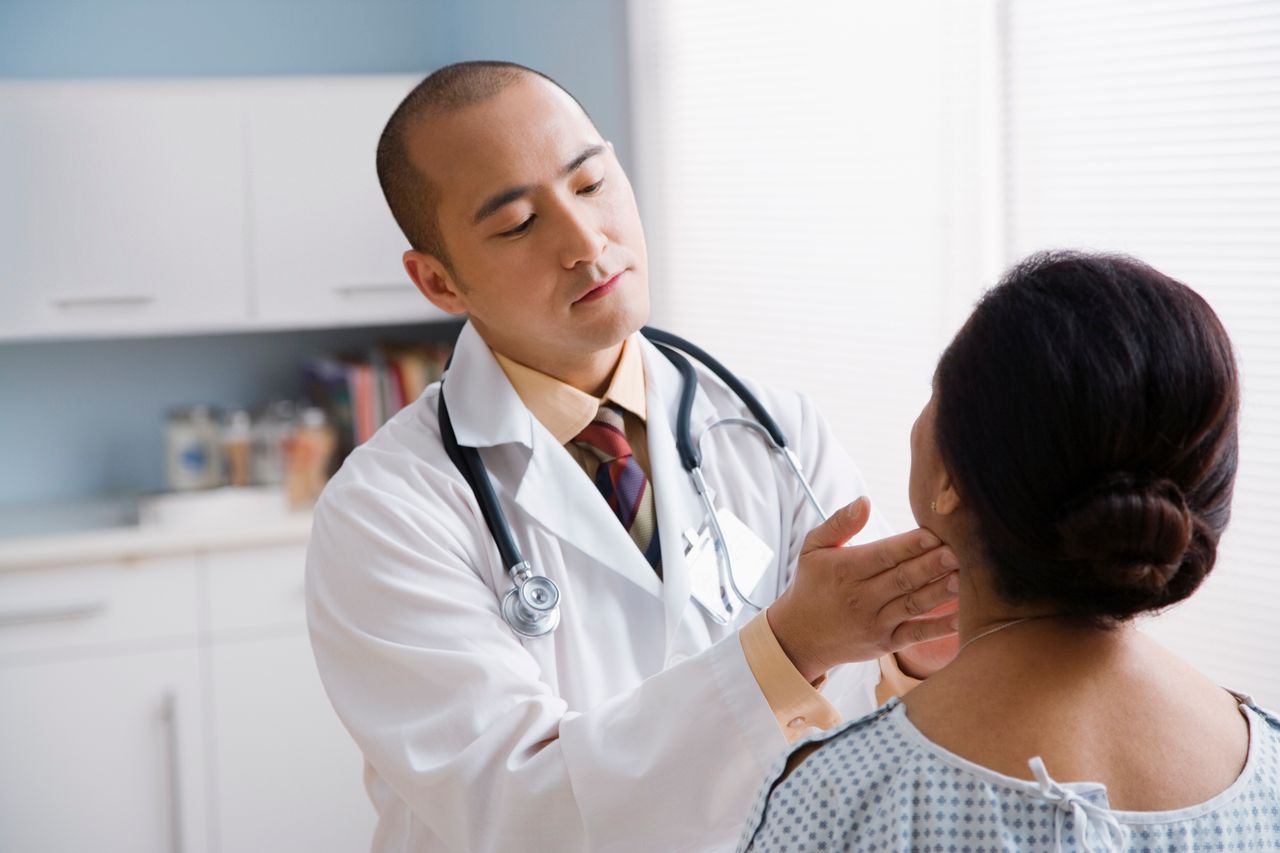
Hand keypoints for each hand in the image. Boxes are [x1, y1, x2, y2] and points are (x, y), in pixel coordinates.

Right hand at [766, 497, 959, 681]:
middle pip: (903, 578)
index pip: (883, 555)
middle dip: (932, 565)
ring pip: (912, 605)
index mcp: (846, 570)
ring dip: (939, 592)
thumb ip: (839, 523)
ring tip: (963, 578)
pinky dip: (938, 628)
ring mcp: (875, 622)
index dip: (910, 544)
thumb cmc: (811, 584)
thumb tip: (864, 501)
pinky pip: (915, 635)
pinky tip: (960, 618)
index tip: (935, 533)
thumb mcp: (813, 548)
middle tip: (959, 552)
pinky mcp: (885, 643)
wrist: (799, 636)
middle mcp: (861, 597)